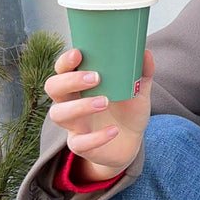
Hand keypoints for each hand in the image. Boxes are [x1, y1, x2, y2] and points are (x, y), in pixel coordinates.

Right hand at [44, 47, 154, 179]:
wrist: (131, 142)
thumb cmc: (128, 110)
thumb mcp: (138, 90)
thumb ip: (143, 73)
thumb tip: (146, 53)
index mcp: (81, 85)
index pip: (62, 69)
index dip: (65, 61)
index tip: (78, 53)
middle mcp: (71, 102)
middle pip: (53, 87)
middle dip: (70, 81)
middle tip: (96, 78)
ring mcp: (74, 125)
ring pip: (59, 114)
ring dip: (80, 106)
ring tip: (104, 102)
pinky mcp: (81, 145)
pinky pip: (79, 143)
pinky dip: (96, 137)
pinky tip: (113, 131)